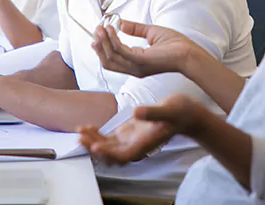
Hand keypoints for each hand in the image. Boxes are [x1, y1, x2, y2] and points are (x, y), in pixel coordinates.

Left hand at [78, 94, 205, 165]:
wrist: (184, 112)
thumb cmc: (180, 112)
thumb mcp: (168, 109)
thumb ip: (152, 112)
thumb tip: (137, 113)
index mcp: (145, 144)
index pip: (123, 156)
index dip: (109, 155)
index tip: (96, 147)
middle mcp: (135, 146)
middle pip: (111, 156)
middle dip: (94, 149)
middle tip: (81, 137)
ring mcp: (130, 140)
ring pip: (107, 148)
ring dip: (92, 142)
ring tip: (80, 131)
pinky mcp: (127, 133)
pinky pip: (108, 139)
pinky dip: (97, 135)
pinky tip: (87, 127)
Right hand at [91, 20, 199, 77]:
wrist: (190, 53)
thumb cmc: (176, 45)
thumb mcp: (151, 33)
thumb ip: (136, 29)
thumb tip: (122, 24)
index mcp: (136, 64)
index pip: (113, 60)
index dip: (103, 47)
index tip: (99, 33)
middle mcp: (134, 68)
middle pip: (107, 61)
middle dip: (99, 46)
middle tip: (96, 30)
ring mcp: (136, 67)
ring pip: (110, 57)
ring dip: (103, 42)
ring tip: (101, 28)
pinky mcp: (141, 61)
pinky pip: (120, 51)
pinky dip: (112, 40)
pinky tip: (110, 30)